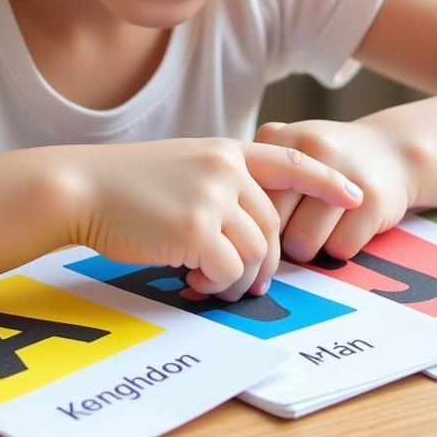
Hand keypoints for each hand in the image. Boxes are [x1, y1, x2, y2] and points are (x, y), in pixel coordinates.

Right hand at [65, 137, 362, 302]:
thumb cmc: (126, 183)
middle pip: (273, 226)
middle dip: (266, 262)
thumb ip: (220, 185)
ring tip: (212, 284)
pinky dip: (218, 285)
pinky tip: (194, 282)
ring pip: (255, 253)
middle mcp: (226, 169)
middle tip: (247, 283)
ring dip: (240, 279)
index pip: (291, 160)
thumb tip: (253, 236)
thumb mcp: (182, 166)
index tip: (355, 194)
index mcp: (225, 150)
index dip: (326, 180)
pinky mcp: (195, 228)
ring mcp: (212, 196)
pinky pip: (229, 270)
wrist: (81, 186)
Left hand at [255, 119, 419, 274]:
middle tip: (288, 233)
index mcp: (288, 138)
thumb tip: (222, 204)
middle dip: (276, 239)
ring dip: (306, 250)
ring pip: (303, 242)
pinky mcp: (375, 203)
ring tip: (314, 233)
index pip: (250, 194)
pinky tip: (342, 231)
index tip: (257, 226)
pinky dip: (337, 250)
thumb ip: (256, 161)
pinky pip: (339, 250)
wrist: (393, 151)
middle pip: (273, 221)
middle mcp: (317, 151)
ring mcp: (347, 176)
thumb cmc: (328, 158)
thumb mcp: (292, 144)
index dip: (251, 218)